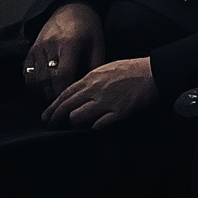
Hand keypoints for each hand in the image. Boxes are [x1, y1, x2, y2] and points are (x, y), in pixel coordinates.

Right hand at [23, 1, 104, 101]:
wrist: (71, 8)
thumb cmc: (87, 27)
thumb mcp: (98, 45)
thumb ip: (94, 67)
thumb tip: (90, 89)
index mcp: (69, 43)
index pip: (63, 75)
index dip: (65, 92)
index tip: (70, 102)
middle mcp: (50, 45)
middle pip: (47, 80)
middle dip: (55, 96)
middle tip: (63, 105)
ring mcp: (38, 47)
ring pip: (36, 79)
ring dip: (44, 93)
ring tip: (55, 98)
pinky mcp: (31, 50)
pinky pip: (27, 73)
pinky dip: (34, 85)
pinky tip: (44, 88)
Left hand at [42, 57, 157, 130]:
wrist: (152, 73)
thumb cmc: (130, 70)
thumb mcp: (105, 69)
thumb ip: (90, 81)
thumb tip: (78, 92)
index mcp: (92, 78)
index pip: (66, 93)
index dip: (53, 106)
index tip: (46, 114)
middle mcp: (95, 90)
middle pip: (68, 106)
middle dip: (57, 117)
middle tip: (51, 124)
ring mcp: (106, 102)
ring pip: (78, 117)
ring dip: (75, 123)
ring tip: (75, 127)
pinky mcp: (118, 113)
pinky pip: (99, 124)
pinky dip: (94, 127)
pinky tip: (93, 128)